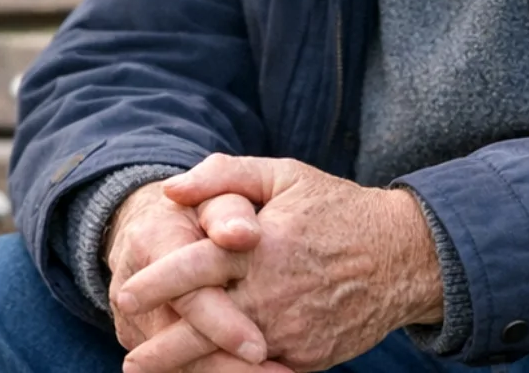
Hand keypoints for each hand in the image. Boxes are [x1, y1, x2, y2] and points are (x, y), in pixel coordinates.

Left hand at [117, 155, 443, 372]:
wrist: (404, 256)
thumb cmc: (336, 209)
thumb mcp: (284, 176)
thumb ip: (224, 175)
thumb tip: (171, 191)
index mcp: (262, 246)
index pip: (198, 267)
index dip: (158, 283)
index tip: (125, 294)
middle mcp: (274, 292)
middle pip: (206, 326)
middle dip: (163, 347)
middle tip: (129, 358)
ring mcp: (292, 330)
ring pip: (230, 359)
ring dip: (190, 371)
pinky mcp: (309, 357)